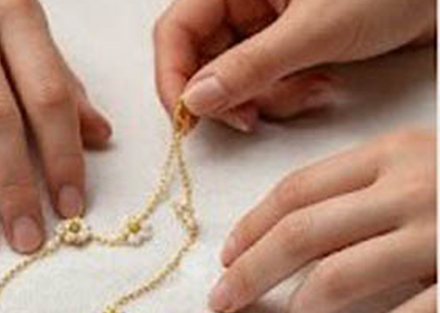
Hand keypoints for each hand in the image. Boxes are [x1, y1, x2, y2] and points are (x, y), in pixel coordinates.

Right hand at [154, 0, 434, 129]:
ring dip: (269, 100)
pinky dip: (288, 97)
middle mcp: (244, 1)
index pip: (176, 33)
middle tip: (256, 115)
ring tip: (310, 90)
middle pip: (204, 63)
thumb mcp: (315, 28)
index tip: (189, 119)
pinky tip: (320, 86)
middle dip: (233, 97)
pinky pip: (266, 85)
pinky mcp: (286, 47)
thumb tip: (196, 100)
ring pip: (236, 82)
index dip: (174, 79)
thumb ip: (250, 67)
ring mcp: (265, 26)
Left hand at [210, 129, 436, 312]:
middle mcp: (415, 187)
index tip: (224, 259)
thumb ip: (359, 193)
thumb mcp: (419, 171)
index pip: (295, 191)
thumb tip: (275, 237)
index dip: (249, 228)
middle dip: (249, 273)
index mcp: (395, 154)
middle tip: (224, 303)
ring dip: (306, 307)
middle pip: (301, 233)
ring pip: (341, 276)